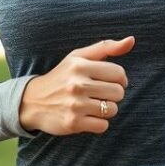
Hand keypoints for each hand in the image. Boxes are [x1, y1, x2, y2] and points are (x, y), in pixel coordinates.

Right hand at [18, 35, 132, 135]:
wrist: (32, 101)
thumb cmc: (62, 76)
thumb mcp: (78, 57)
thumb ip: (106, 47)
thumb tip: (131, 40)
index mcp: (80, 65)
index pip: (119, 73)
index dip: (119, 79)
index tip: (110, 81)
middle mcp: (77, 84)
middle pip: (119, 92)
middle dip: (113, 94)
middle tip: (99, 94)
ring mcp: (75, 105)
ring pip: (112, 109)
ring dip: (106, 109)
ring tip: (92, 105)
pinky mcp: (73, 123)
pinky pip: (103, 125)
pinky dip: (98, 123)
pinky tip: (87, 116)